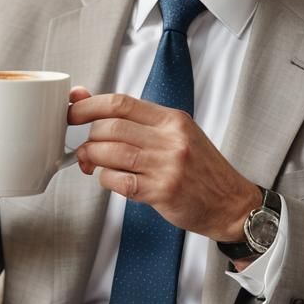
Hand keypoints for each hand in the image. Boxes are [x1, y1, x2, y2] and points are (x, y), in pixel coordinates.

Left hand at [69, 93, 260, 242]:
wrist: (230, 204)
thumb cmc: (202, 170)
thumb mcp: (178, 135)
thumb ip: (139, 122)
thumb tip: (88, 100)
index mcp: (173, 120)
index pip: (121, 103)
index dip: (89, 105)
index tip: (72, 110)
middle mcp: (171, 139)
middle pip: (111, 127)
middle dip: (89, 137)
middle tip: (86, 148)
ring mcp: (167, 166)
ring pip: (111, 153)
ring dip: (93, 159)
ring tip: (92, 164)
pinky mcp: (162, 192)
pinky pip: (118, 181)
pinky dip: (106, 180)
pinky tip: (111, 180)